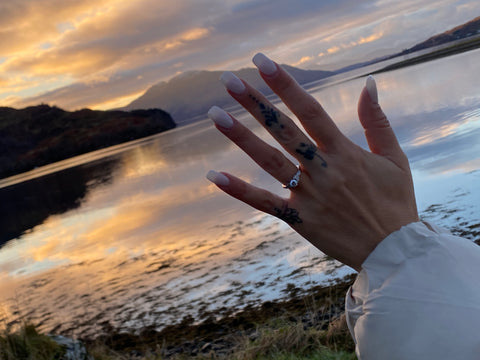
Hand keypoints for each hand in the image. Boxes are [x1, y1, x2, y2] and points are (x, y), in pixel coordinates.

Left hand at [206, 53, 418, 270]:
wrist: (394, 252)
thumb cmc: (395, 202)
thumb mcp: (395, 158)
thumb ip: (377, 120)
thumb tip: (368, 83)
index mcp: (345, 152)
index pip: (309, 110)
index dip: (285, 84)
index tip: (263, 62)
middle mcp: (323, 170)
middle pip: (283, 130)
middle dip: (255, 103)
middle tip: (228, 80)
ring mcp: (309, 195)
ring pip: (269, 161)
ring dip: (241, 137)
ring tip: (215, 114)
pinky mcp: (299, 220)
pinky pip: (264, 203)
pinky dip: (240, 191)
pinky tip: (214, 176)